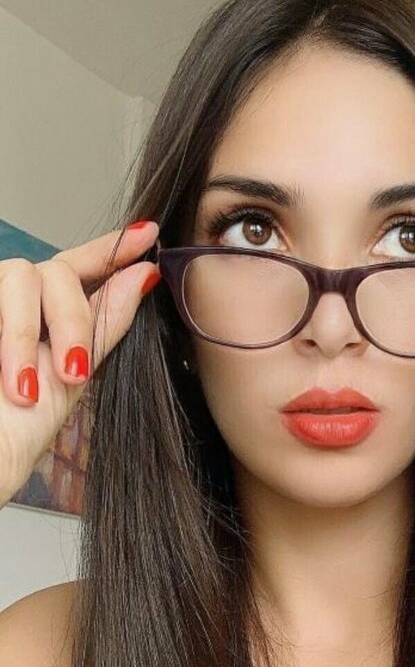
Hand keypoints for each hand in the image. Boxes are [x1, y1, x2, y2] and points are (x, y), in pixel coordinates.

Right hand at [0, 221, 160, 506]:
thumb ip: (105, 323)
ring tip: (31, 388)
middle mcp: (16, 303)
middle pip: (57, 271)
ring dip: (29, 333)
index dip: (111, 249)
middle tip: (73, 372)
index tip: (149, 234)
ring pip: (22, 275)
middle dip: (72, 320)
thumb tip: (146, 274)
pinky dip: (12, 340)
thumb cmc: (15, 432)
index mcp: (47, 317)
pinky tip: (15, 384)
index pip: (80, 268)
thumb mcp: (72, 377)